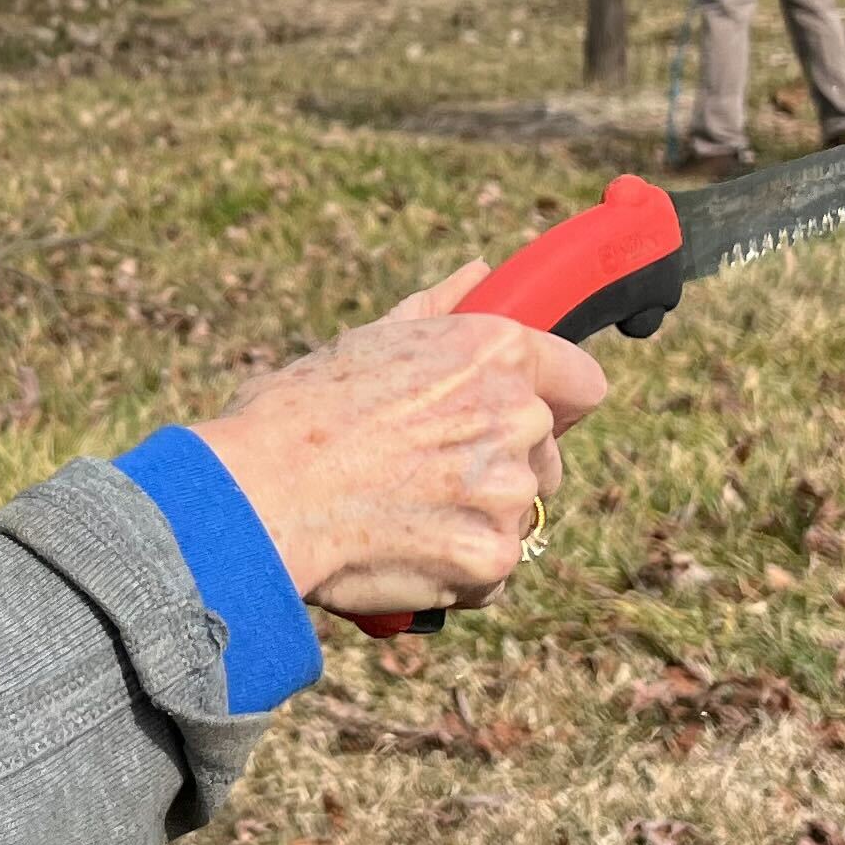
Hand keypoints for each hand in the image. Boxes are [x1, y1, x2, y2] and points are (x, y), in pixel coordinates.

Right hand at [192, 263, 609, 621]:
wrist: (260, 494)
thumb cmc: (299, 412)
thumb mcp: (369, 341)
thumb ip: (441, 310)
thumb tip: (480, 272)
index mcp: (494, 352)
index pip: (583, 383)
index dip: (555, 403)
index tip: (520, 419)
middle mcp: (516, 415)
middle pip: (545, 456)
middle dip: (500, 469)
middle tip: (423, 474)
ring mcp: (508, 489)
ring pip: (514, 516)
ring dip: (471, 521)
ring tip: (399, 513)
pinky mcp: (490, 555)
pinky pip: (490, 572)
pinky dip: (453, 571)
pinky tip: (400, 550)